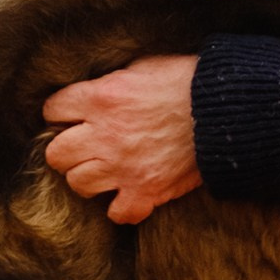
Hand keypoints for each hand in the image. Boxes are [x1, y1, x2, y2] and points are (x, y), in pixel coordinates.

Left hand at [42, 54, 202, 223]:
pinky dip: (121, 206)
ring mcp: (124, 166)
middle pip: (57, 154)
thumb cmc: (187, 82)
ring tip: (104, 171)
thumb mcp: (142, 67)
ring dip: (89, 178)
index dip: (61, 114)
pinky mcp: (147, 190)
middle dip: (67, 150)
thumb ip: (111, 83)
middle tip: (84, 148)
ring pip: (78, 184)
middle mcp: (105, 135)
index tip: (71, 117)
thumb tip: (94, 93)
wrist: (225, 109)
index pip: (53, 110)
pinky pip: (117, 213)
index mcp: (101, 98)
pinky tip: (128, 194)